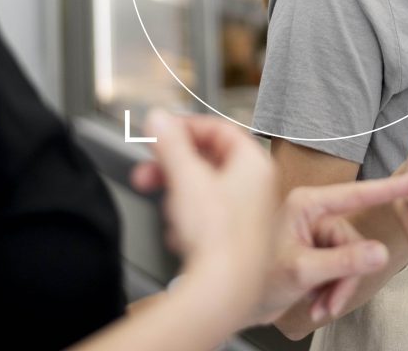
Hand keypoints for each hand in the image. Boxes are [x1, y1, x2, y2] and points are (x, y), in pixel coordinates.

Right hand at [131, 111, 277, 329]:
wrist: (226, 289)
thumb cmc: (219, 236)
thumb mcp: (186, 177)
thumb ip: (170, 143)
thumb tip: (160, 120)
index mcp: (254, 164)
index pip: (220, 129)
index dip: (187, 127)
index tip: (163, 132)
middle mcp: (258, 186)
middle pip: (210, 161)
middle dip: (174, 166)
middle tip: (149, 169)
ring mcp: (250, 214)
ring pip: (206, 191)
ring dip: (179, 195)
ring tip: (166, 208)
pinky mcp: (238, 240)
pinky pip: (209, 218)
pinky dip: (188, 220)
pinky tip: (178, 234)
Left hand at [256, 171, 407, 324]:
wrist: (229, 304)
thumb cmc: (251, 278)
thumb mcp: (302, 271)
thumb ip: (344, 262)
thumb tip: (379, 253)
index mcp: (306, 205)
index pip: (357, 194)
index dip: (390, 189)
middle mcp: (310, 214)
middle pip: (352, 241)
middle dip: (345, 276)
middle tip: (331, 301)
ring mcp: (310, 233)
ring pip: (347, 258)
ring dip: (337, 287)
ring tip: (319, 306)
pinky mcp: (310, 251)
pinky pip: (336, 267)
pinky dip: (329, 289)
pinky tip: (315, 304)